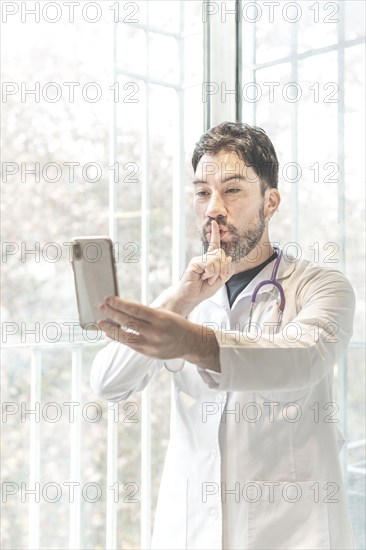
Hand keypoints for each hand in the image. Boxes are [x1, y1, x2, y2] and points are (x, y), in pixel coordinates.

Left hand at [97, 295, 218, 369]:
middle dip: (112, 313)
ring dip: (110, 329)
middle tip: (101, 306)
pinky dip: (118, 339)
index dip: (120, 304)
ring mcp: (151, 345)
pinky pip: (129, 345)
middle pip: (128, 322)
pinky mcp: (148, 353)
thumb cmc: (176, 324)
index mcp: (160, 318)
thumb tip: (121, 309)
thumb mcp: (163, 313)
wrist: (190, 343)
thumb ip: (144, 313)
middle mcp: (155, 332)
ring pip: (125, 337)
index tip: (108, 298)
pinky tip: (109, 333)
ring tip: (100, 322)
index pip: (135, 310)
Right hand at [169, 220, 233, 314]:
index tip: (215, 223)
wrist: (191, 296)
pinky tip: (203, 277)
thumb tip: (228, 257)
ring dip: (216, 273)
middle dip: (222, 269)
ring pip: (217, 259)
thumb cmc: (203, 288)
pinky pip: (209, 263)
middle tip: (214, 278)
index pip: (215, 245)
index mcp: (211, 260)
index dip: (215, 233)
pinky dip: (210, 273)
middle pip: (222, 255)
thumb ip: (227, 270)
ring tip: (207, 279)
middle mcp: (206, 257)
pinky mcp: (195, 262)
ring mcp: (200, 259)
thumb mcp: (220, 280)